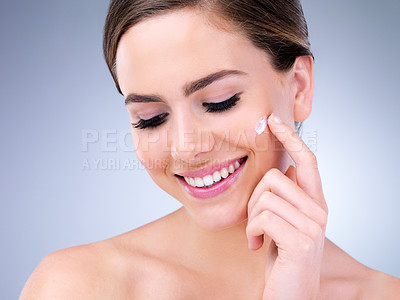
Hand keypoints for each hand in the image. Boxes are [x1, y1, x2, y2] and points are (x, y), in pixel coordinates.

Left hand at [246, 113, 327, 299]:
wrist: (288, 294)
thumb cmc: (282, 256)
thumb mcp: (284, 222)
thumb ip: (290, 197)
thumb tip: (290, 168)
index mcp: (314, 203)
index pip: (307, 160)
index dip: (290, 138)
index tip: (273, 120)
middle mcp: (319, 210)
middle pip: (276, 177)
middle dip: (255, 199)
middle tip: (256, 223)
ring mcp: (313, 226)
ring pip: (266, 197)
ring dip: (252, 220)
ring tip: (258, 237)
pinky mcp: (301, 241)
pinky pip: (263, 218)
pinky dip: (252, 233)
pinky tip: (258, 247)